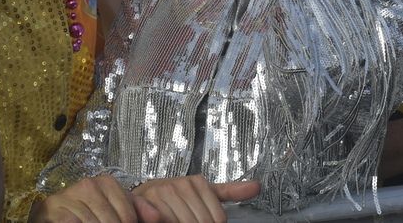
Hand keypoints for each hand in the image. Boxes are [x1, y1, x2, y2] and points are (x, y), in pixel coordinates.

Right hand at [30, 175, 145, 222]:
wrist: (52, 215)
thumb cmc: (87, 213)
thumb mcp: (113, 210)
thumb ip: (137, 210)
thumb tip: (157, 217)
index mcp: (107, 183)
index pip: (128, 216)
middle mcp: (89, 185)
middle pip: (113, 222)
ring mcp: (71, 196)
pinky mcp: (54, 209)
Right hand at [132, 177, 259, 222]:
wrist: (144, 197)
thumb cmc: (176, 198)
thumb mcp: (204, 193)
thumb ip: (229, 191)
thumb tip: (258, 187)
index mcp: (198, 182)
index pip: (217, 218)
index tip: (201, 221)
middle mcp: (180, 184)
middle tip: (187, 221)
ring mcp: (163, 192)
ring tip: (175, 220)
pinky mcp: (146, 202)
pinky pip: (164, 220)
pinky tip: (163, 220)